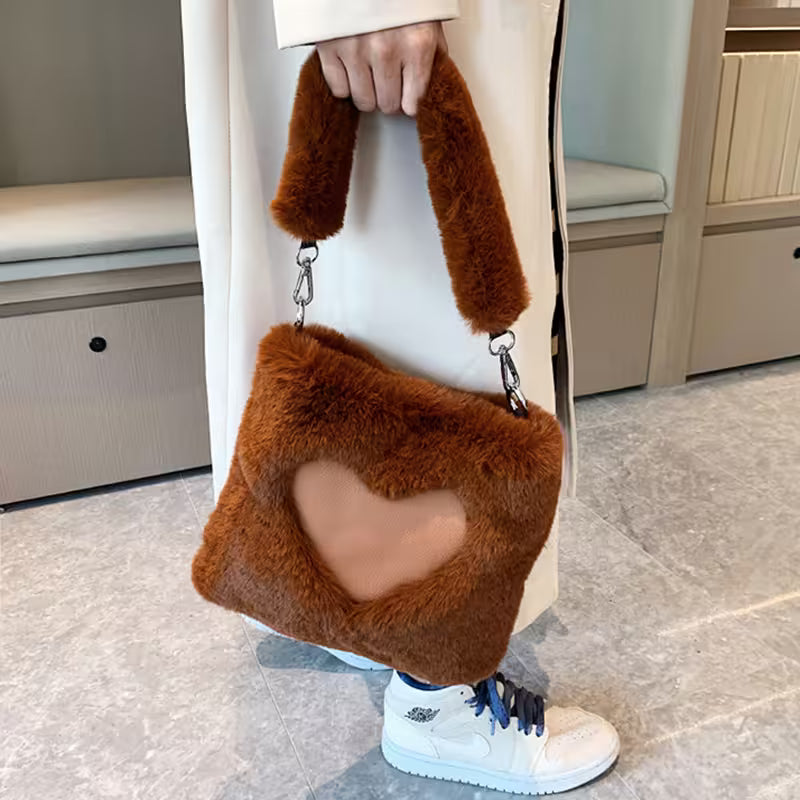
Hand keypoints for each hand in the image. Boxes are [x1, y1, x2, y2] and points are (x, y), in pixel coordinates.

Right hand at [317, 22, 446, 115]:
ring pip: (363, 101)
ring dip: (367, 93)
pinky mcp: (330, 47)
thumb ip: (431, 55)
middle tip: (387, 80)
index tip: (406, 96)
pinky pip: (339, 89)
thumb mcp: (428, 21)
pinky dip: (345, 83)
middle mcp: (386, 50)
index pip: (413, 103)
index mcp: (417, 44)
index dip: (409, 101)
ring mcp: (356, 49)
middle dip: (388, 97)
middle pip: (387, 105)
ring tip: (370, 72)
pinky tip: (352, 67)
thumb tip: (427, 88)